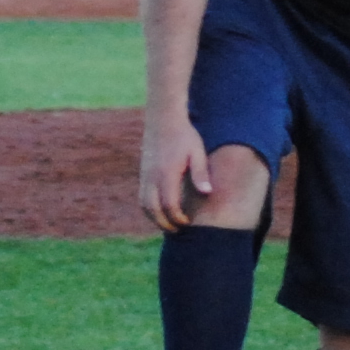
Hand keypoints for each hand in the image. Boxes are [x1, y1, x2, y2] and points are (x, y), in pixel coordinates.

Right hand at [138, 113, 214, 234]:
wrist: (163, 119)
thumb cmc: (184, 136)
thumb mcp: (197, 152)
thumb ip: (201, 173)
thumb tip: (207, 192)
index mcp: (167, 173)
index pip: (169, 204)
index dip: (178, 217)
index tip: (188, 222)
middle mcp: (152, 176)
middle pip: (153, 209)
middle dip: (164, 223)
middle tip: (177, 230)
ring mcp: (145, 175)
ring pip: (144, 205)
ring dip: (154, 218)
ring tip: (168, 224)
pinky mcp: (143, 173)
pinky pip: (142, 197)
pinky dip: (149, 208)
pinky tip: (161, 211)